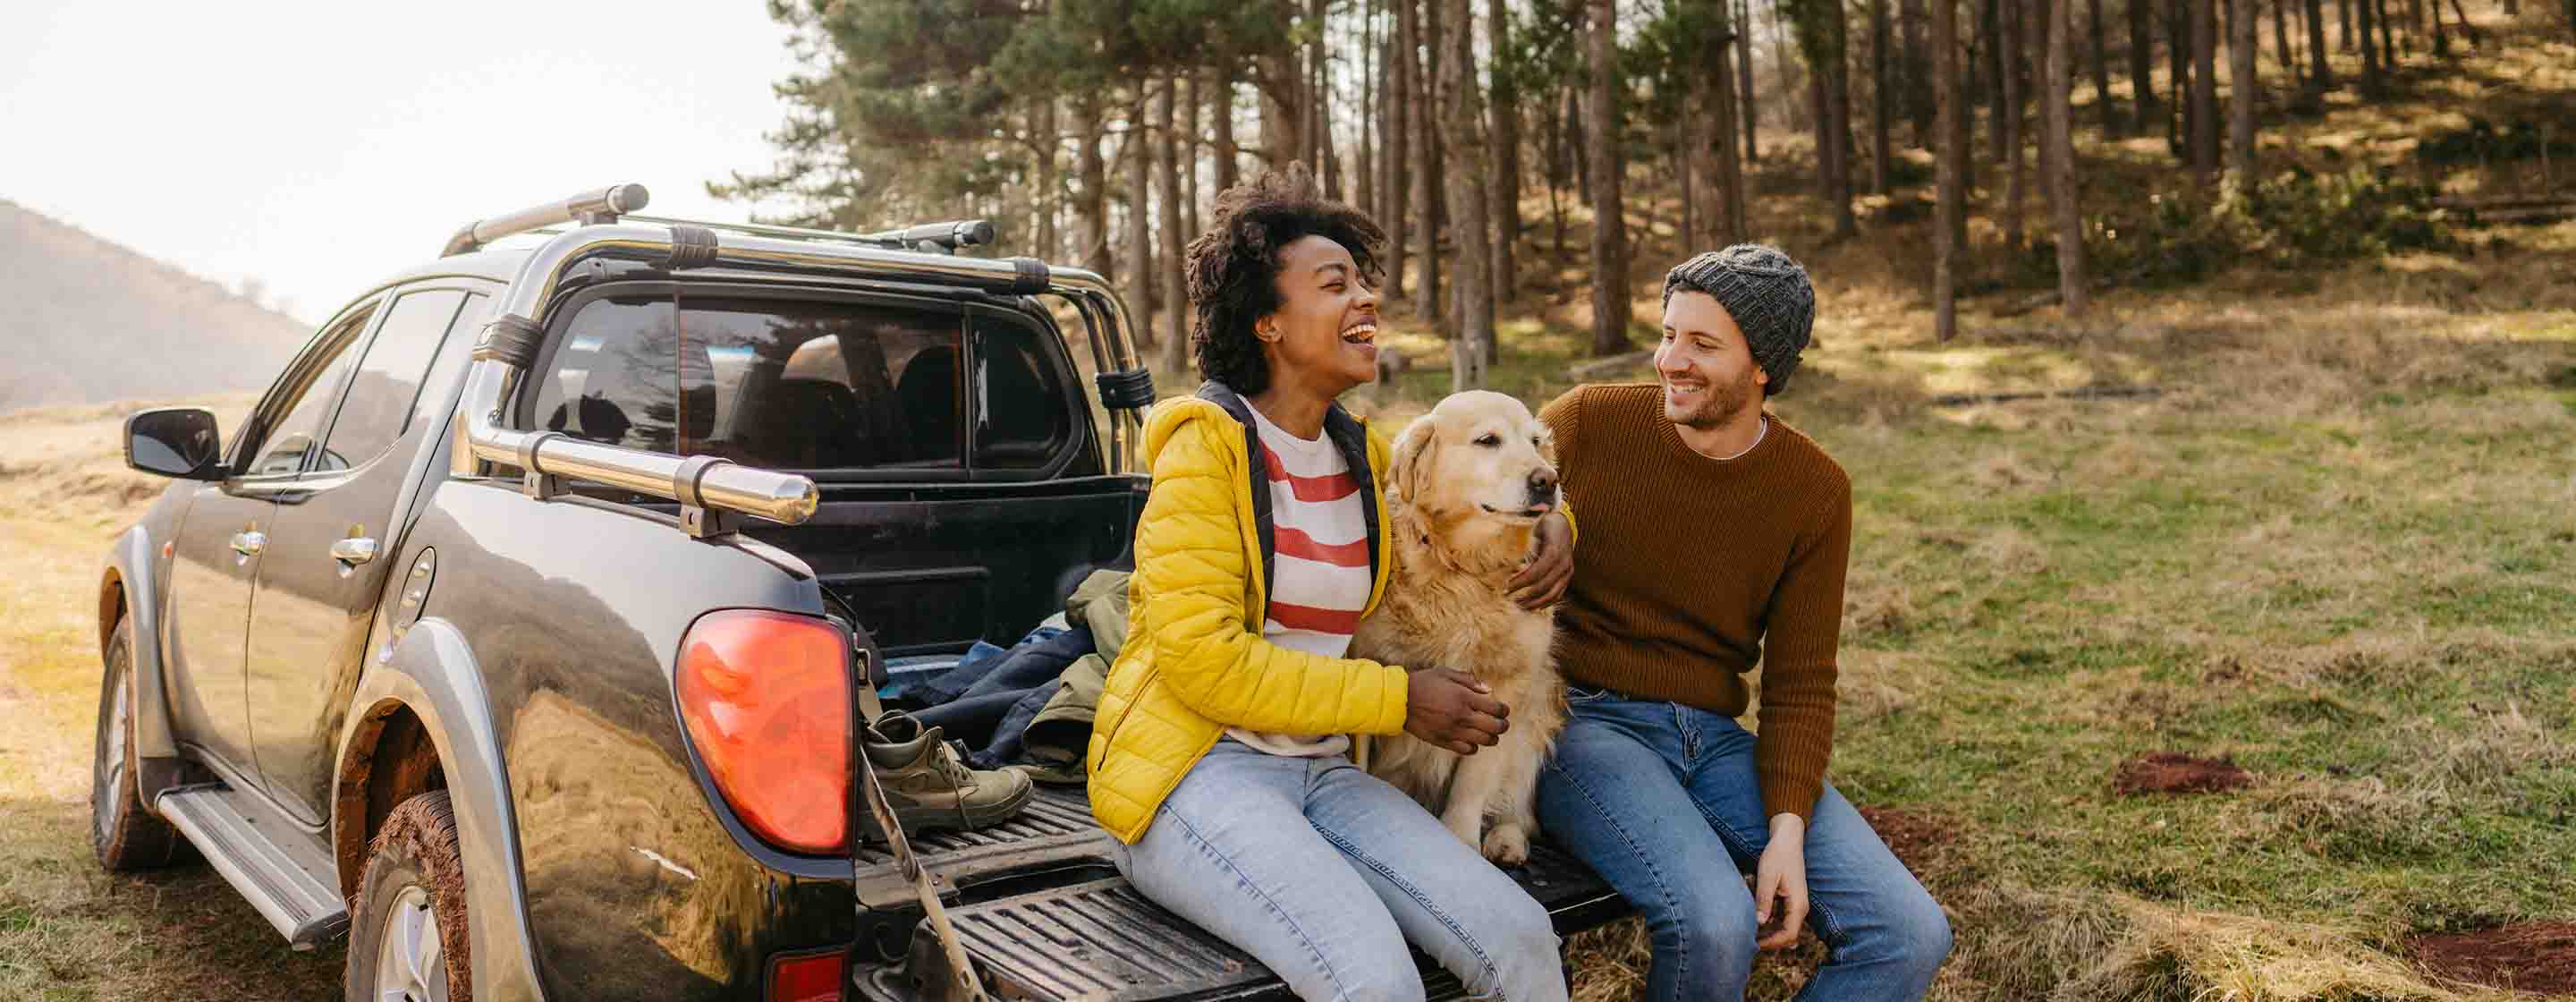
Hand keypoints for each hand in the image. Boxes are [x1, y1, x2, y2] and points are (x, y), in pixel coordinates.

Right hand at [1404, 669, 1509, 754]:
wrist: (1400, 700)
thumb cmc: (1423, 683)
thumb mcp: (1446, 673)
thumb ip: (1469, 680)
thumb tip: (1489, 690)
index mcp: (1464, 697)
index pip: (1496, 708)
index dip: (1504, 710)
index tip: (1503, 710)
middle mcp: (1462, 715)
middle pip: (1494, 727)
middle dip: (1503, 726)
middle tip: (1502, 724)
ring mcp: (1454, 730)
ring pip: (1484, 741)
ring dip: (1492, 738)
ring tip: (1491, 734)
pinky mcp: (1444, 741)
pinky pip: (1467, 750)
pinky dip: (1474, 747)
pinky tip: (1472, 740)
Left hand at [1507, 509, 1573, 610]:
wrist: (1563, 523)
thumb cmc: (1544, 526)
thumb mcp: (1534, 531)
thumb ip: (1525, 546)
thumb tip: (1506, 560)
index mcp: (1554, 551)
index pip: (1536, 573)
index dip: (1521, 582)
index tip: (1506, 587)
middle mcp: (1564, 563)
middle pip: (1543, 586)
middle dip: (1525, 594)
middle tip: (1508, 597)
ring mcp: (1568, 571)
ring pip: (1552, 594)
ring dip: (1535, 603)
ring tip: (1519, 606)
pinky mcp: (1568, 576)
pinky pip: (1558, 594)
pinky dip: (1546, 602)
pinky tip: (1533, 606)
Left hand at [1753, 813, 1808, 949]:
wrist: (1787, 840)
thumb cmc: (1777, 855)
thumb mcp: (1768, 876)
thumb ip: (1764, 899)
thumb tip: (1759, 922)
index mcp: (1798, 904)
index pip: (1789, 935)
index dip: (1772, 943)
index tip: (1753, 942)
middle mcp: (1801, 908)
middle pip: (1788, 936)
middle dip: (1770, 941)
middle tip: (1748, 939)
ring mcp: (1797, 906)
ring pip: (1785, 929)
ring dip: (1769, 934)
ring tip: (1749, 932)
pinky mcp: (1791, 902)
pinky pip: (1783, 920)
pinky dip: (1770, 924)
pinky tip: (1755, 920)